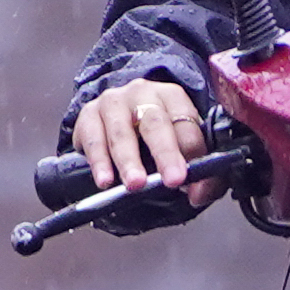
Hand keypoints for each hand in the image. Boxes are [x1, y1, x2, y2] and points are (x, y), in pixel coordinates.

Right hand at [72, 74, 211, 194]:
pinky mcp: (88, 115)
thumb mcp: (183, 151)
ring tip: (135, 184)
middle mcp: (143, 93)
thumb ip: (201, 175)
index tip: (191, 176)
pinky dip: (99, 161)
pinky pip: (93, 139)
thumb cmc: (156, 139)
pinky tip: (105, 180)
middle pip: (156, 123)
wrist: (118, 123)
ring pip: (121, 131)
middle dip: (165, 154)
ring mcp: (113, 101)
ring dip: (129, 160)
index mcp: (174, 97)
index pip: (187, 123)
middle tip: (172, 181)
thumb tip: (200, 195)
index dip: (192, 151)